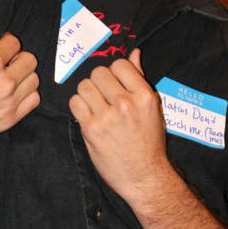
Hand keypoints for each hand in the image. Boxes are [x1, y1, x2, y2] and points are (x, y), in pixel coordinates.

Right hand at [0, 28, 39, 150]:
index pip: (14, 43)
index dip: (6, 43)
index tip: (2, 48)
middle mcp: (3, 82)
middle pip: (29, 60)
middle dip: (17, 58)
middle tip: (6, 63)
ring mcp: (8, 102)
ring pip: (33, 80)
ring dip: (23, 76)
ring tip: (9, 79)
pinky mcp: (9, 119)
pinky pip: (33, 100)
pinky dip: (26, 95)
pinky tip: (13, 94)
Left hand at [69, 48, 170, 202]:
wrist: (144, 176)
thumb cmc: (149, 142)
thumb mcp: (153, 108)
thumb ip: (140, 79)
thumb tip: (135, 52)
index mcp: (144, 96)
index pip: (120, 64)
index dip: (114, 73)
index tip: (115, 85)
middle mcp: (126, 103)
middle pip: (98, 73)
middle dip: (99, 83)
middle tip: (104, 97)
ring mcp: (107, 116)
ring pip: (84, 86)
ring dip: (87, 94)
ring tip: (96, 107)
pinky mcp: (91, 129)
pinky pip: (75, 103)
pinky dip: (79, 108)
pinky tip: (88, 116)